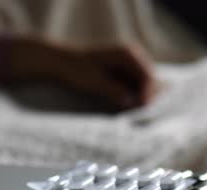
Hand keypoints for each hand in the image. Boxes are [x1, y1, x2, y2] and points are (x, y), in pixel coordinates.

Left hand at [13, 38, 155, 109]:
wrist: (58, 63)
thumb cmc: (75, 70)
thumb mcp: (95, 83)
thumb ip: (115, 91)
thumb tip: (133, 102)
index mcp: (127, 54)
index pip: (148, 77)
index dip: (148, 95)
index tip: (144, 110)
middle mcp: (131, 57)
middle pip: (148, 82)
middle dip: (147, 98)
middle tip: (144, 118)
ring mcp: (127, 66)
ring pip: (141, 87)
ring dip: (139, 100)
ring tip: (137, 117)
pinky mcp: (120, 75)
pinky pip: (131, 88)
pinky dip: (130, 99)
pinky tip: (126, 111)